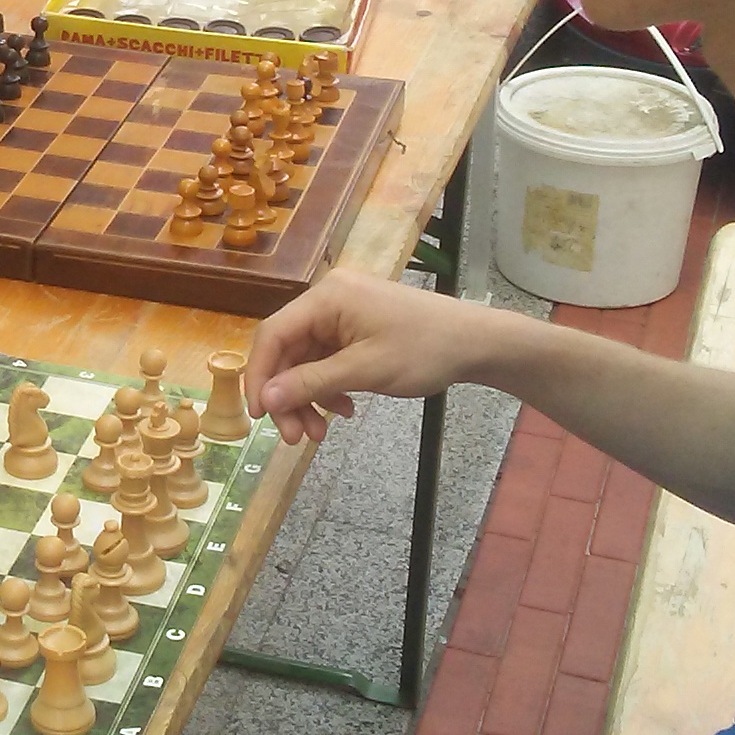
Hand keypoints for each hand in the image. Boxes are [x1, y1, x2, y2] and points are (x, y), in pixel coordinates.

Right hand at [245, 269, 501, 443]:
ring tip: (320, 433)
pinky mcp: (356, 328)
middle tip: (295, 437)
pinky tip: (344, 410)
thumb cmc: (424, 351)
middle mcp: (328, 299)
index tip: (259, 417)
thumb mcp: (365, 371)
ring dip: (308, 398)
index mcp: (326, 297)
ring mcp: (343, 313)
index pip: (273, 335)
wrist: (476, 343)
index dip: (258, 376)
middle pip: (288, 351)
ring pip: (306, 361)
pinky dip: (329, 388)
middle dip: (288, 396)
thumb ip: (311, 383)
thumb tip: (265, 399)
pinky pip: (327, 360)